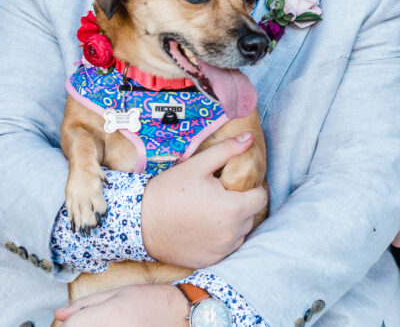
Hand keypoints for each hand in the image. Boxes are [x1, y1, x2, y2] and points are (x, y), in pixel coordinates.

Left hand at [54, 283, 187, 325]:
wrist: (179, 315)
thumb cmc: (152, 300)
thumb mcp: (118, 293)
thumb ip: (86, 304)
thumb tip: (59, 314)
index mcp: (107, 315)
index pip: (70, 326)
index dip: (68, 323)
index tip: (74, 320)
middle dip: (80, 326)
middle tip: (97, 319)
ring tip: (111, 321)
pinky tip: (115, 325)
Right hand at [141, 132, 266, 267]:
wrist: (139, 222)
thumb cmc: (168, 191)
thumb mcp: (197, 166)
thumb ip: (227, 151)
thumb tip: (248, 138)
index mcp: (233, 209)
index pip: (260, 197)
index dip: (250, 188)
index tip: (234, 184)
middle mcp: (231, 234)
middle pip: (251, 215)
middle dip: (241, 204)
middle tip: (219, 196)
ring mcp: (221, 251)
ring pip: (240, 233)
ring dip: (233, 223)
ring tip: (210, 212)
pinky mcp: (210, 261)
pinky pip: (226, 248)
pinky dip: (221, 239)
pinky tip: (204, 228)